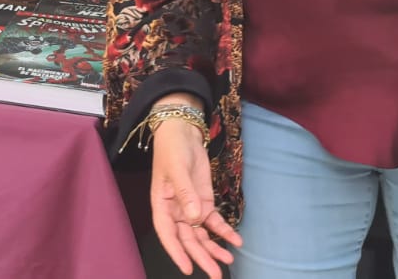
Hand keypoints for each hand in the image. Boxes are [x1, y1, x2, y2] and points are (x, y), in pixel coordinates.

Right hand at [150, 113, 240, 277]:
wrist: (183, 133)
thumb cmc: (172, 149)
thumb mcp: (177, 169)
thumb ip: (186, 193)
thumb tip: (194, 218)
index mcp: (162, 204)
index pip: (168, 233)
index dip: (177, 252)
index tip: (188, 268)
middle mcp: (175, 210)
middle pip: (187, 238)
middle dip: (201, 256)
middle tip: (215, 273)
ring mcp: (191, 207)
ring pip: (201, 234)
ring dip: (214, 248)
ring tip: (228, 261)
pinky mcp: (204, 202)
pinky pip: (214, 222)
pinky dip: (225, 232)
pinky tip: (236, 241)